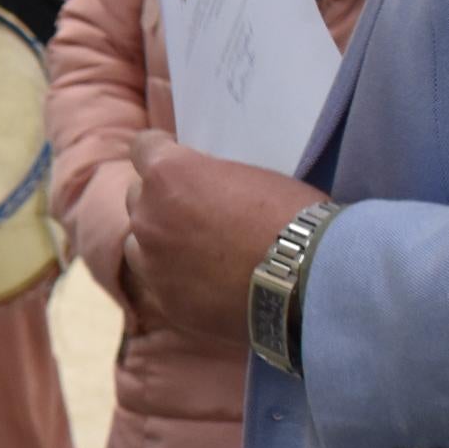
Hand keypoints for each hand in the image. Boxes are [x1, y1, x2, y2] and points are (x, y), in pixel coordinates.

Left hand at [121, 130, 321, 347]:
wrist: (310, 280)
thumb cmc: (292, 217)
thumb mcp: (248, 177)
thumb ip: (207, 178)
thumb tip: (197, 186)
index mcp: (168, 175)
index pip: (143, 148)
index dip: (160, 150)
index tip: (174, 158)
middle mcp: (148, 216)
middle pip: (138, 196)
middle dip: (160, 197)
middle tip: (191, 209)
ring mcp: (152, 261)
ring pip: (139, 241)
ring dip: (159, 239)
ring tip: (195, 248)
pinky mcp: (165, 299)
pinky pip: (158, 279)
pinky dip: (174, 276)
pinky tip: (205, 280)